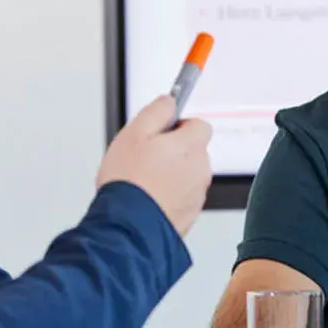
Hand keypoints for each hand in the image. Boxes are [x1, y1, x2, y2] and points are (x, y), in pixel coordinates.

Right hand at [97, 95, 212, 235]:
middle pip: (194, 150)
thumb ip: (157, 111)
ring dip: (173, 173)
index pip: (200, 125)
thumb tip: (169, 102)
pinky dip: (171, 195)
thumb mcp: (134, 132)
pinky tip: (149, 197)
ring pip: (188, 174)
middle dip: (175, 151)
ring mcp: (197, 193)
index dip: (180, 126)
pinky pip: (183, 196)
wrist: (128, 225)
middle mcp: (200, 168)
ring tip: (144, 181)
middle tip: (147, 157)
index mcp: (191, 145)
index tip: (163, 132)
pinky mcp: (190, 214)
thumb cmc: (129, 180)